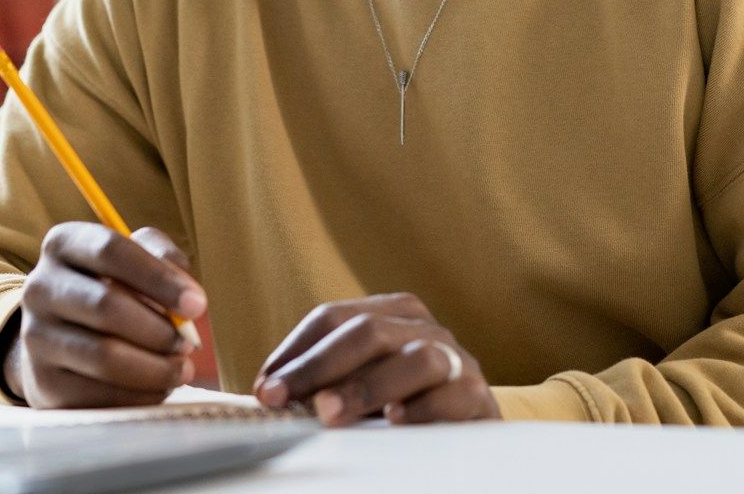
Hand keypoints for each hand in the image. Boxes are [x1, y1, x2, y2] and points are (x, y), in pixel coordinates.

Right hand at [2, 223, 204, 407]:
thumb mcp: (136, 260)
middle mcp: (40, 286)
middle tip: (188, 344)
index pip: (111, 251)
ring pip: (104, 356)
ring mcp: (36, 336)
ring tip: (180, 369)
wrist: (61, 340)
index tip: (197, 304)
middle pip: (106, 306)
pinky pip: (98, 394)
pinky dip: (139, 395)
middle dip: (159, 329)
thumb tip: (188, 295)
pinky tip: (156, 388)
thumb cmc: (111, 290)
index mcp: (64, 244)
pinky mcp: (43, 382)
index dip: (159, 278)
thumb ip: (164, 259)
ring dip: (154, 368)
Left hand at [252, 293, 499, 425]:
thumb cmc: (405, 404)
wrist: (470, 429)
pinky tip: (395, 421)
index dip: (295, 351)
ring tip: (330, 414)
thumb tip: (268, 394)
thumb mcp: (362, 385)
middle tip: (287, 399)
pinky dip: (423, 408)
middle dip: (321, 365)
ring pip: (416, 358)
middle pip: (369, 331)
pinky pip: (454, 395)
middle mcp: (425, 329)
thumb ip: (325, 382)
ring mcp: (456, 359)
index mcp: (392, 314)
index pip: (333, 317)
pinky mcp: (478, 396)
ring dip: (367, 386)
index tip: (264, 387)